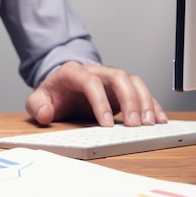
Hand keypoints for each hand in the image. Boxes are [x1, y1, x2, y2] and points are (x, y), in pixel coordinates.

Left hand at [25, 61, 168, 126]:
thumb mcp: (38, 100)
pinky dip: (152, 104)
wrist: (60, 86)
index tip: (105, 123)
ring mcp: (110, 79)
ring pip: (133, 81)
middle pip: (118, 76)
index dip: (99, 101)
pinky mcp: (121, 89)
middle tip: (134, 124)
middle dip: (129, 100)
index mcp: (73, 73)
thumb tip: (44, 114)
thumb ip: (37, 106)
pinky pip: (141, 91)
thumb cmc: (52, 94)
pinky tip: (158, 119)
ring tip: (149, 124)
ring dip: (144, 101)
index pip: (90, 81)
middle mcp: (96, 72)